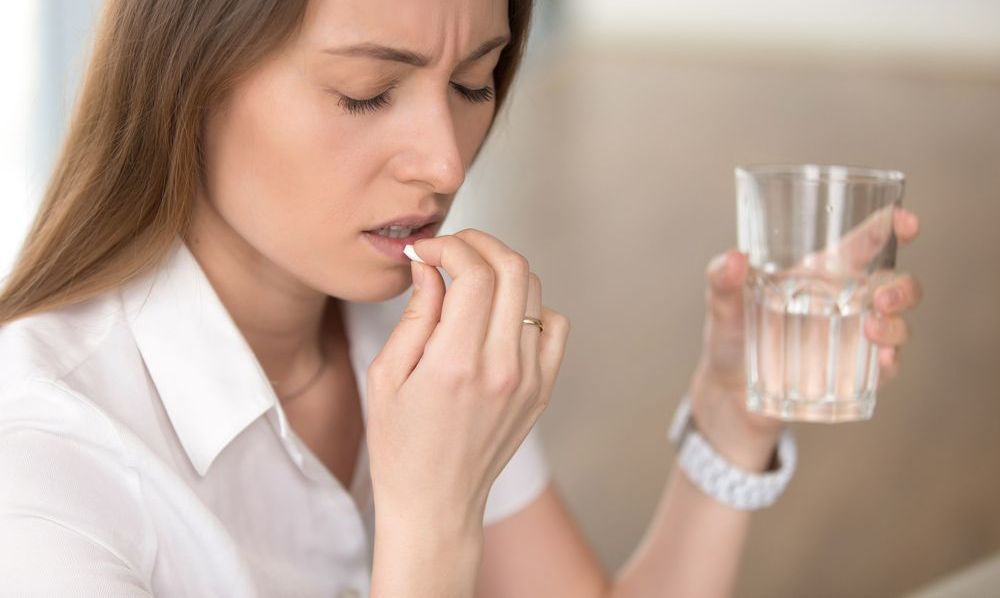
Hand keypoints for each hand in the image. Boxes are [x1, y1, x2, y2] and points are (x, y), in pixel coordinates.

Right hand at [365, 229, 569, 537]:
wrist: (436, 502)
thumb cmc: (400, 445)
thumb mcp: (386, 376)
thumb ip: (415, 315)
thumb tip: (431, 266)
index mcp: (457, 363)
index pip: (475, 272)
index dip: (450, 247)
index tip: (426, 252)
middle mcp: (502, 367)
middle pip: (512, 269)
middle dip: (479, 244)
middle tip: (451, 249)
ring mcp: (531, 378)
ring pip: (534, 289)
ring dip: (502, 269)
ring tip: (470, 277)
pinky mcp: (543, 389)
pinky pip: (554, 325)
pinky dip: (529, 305)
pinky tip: (499, 315)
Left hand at [688, 207, 921, 469]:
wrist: (729, 392)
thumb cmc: (731, 335)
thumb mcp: (721, 305)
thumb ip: (722, 280)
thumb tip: (733, 259)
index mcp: (822, 274)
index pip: (866, 243)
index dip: (892, 226)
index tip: (907, 221)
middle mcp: (846, 302)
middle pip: (895, 284)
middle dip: (902, 287)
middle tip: (882, 298)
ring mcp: (853, 339)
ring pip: (898, 324)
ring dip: (896, 325)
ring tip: (872, 328)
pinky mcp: (853, 374)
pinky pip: (885, 368)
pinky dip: (890, 363)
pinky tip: (881, 361)